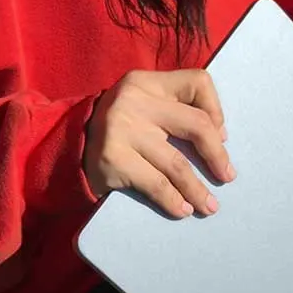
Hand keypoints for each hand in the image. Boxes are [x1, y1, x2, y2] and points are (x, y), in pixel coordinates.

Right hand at [84, 69, 235, 217]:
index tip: (220, 135)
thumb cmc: (119, 128)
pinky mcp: (113, 159)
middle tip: (226, 176)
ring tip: (210, 206)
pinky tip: (183, 210)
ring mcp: (122, 129)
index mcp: (147, 82)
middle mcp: (135, 100)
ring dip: (198, 190)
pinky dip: (174, 201)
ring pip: (177, 164)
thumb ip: (174, 110)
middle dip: (217, 155)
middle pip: (196, 126)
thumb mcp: (143, 105)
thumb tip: (220, 137)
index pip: (197, 83)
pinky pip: (156, 185)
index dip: (216, 109)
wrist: (66, 146)